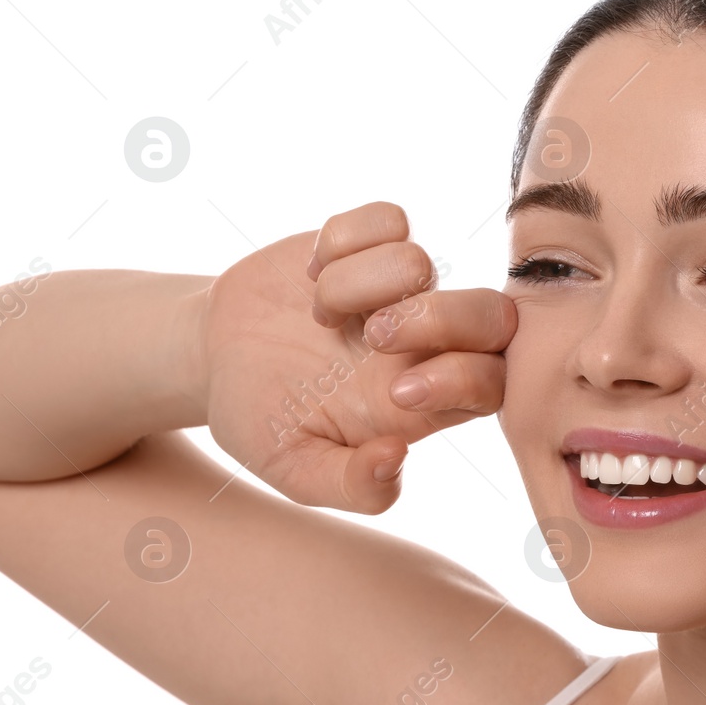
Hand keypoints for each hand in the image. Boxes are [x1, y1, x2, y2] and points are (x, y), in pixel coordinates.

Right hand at [198, 201, 515, 512]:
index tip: (395, 393)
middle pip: (493, 314)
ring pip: (420, 261)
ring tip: (318, 316)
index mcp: (428, 401)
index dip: (462, 380)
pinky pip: (387, 218)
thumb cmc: (264, 421)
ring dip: (356, 285)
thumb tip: (396, 459)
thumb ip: (351, 486)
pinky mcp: (371, 242)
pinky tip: (309, 275)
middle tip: (373, 336)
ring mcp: (403, 287)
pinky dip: (340, 240)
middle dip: (438, 319)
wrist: (212, 357)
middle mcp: (429, 341)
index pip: (493, 382)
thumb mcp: (296, 470)